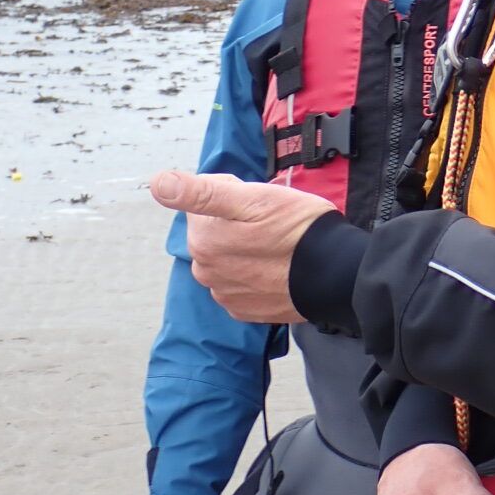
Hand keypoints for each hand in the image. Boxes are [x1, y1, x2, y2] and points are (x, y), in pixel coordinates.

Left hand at [150, 170, 334, 322]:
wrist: (336, 273)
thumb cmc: (298, 230)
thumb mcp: (253, 198)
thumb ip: (201, 192)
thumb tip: (158, 184)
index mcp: (203, 240)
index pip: (201, 204)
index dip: (231, 197)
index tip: (257, 203)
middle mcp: (206, 271)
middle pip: (212, 233)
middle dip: (235, 224)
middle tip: (271, 222)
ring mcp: (225, 294)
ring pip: (225, 259)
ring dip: (244, 250)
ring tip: (277, 246)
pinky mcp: (245, 310)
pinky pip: (238, 284)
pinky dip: (253, 274)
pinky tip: (276, 268)